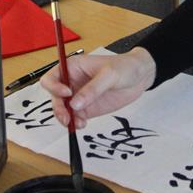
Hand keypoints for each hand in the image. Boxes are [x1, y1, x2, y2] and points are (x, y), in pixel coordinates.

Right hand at [40, 48, 156, 128]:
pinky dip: (75, 123)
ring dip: (66, 118)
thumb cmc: (124, 67)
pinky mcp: (87, 108)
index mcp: (72, 67)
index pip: (51, 78)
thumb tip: (75, 104)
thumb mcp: (110, 75)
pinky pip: (74, 117)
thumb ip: (92, 89)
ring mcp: (78, 96)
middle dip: (58, 108)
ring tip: (78, 123)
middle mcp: (72, 82)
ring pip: (63, 110)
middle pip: (55, 97)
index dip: (54, 87)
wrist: (140, 77)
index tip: (67, 94)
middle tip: (67, 118)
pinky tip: (82, 124)